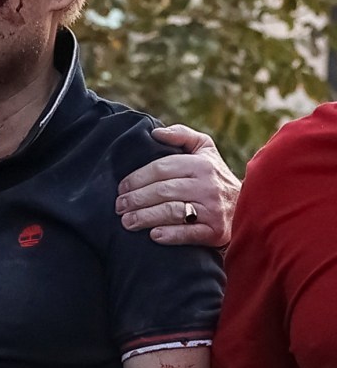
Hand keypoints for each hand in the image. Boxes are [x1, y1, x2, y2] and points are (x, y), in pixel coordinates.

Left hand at [116, 124, 240, 246]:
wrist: (248, 206)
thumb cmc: (215, 175)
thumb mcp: (204, 149)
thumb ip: (181, 135)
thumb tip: (155, 132)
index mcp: (201, 164)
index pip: (160, 169)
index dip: (136, 178)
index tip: (121, 188)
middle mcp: (207, 186)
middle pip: (162, 191)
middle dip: (135, 199)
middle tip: (119, 206)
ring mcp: (213, 210)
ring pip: (171, 212)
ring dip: (145, 217)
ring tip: (127, 221)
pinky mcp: (216, 232)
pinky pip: (189, 234)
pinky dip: (170, 235)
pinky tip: (153, 235)